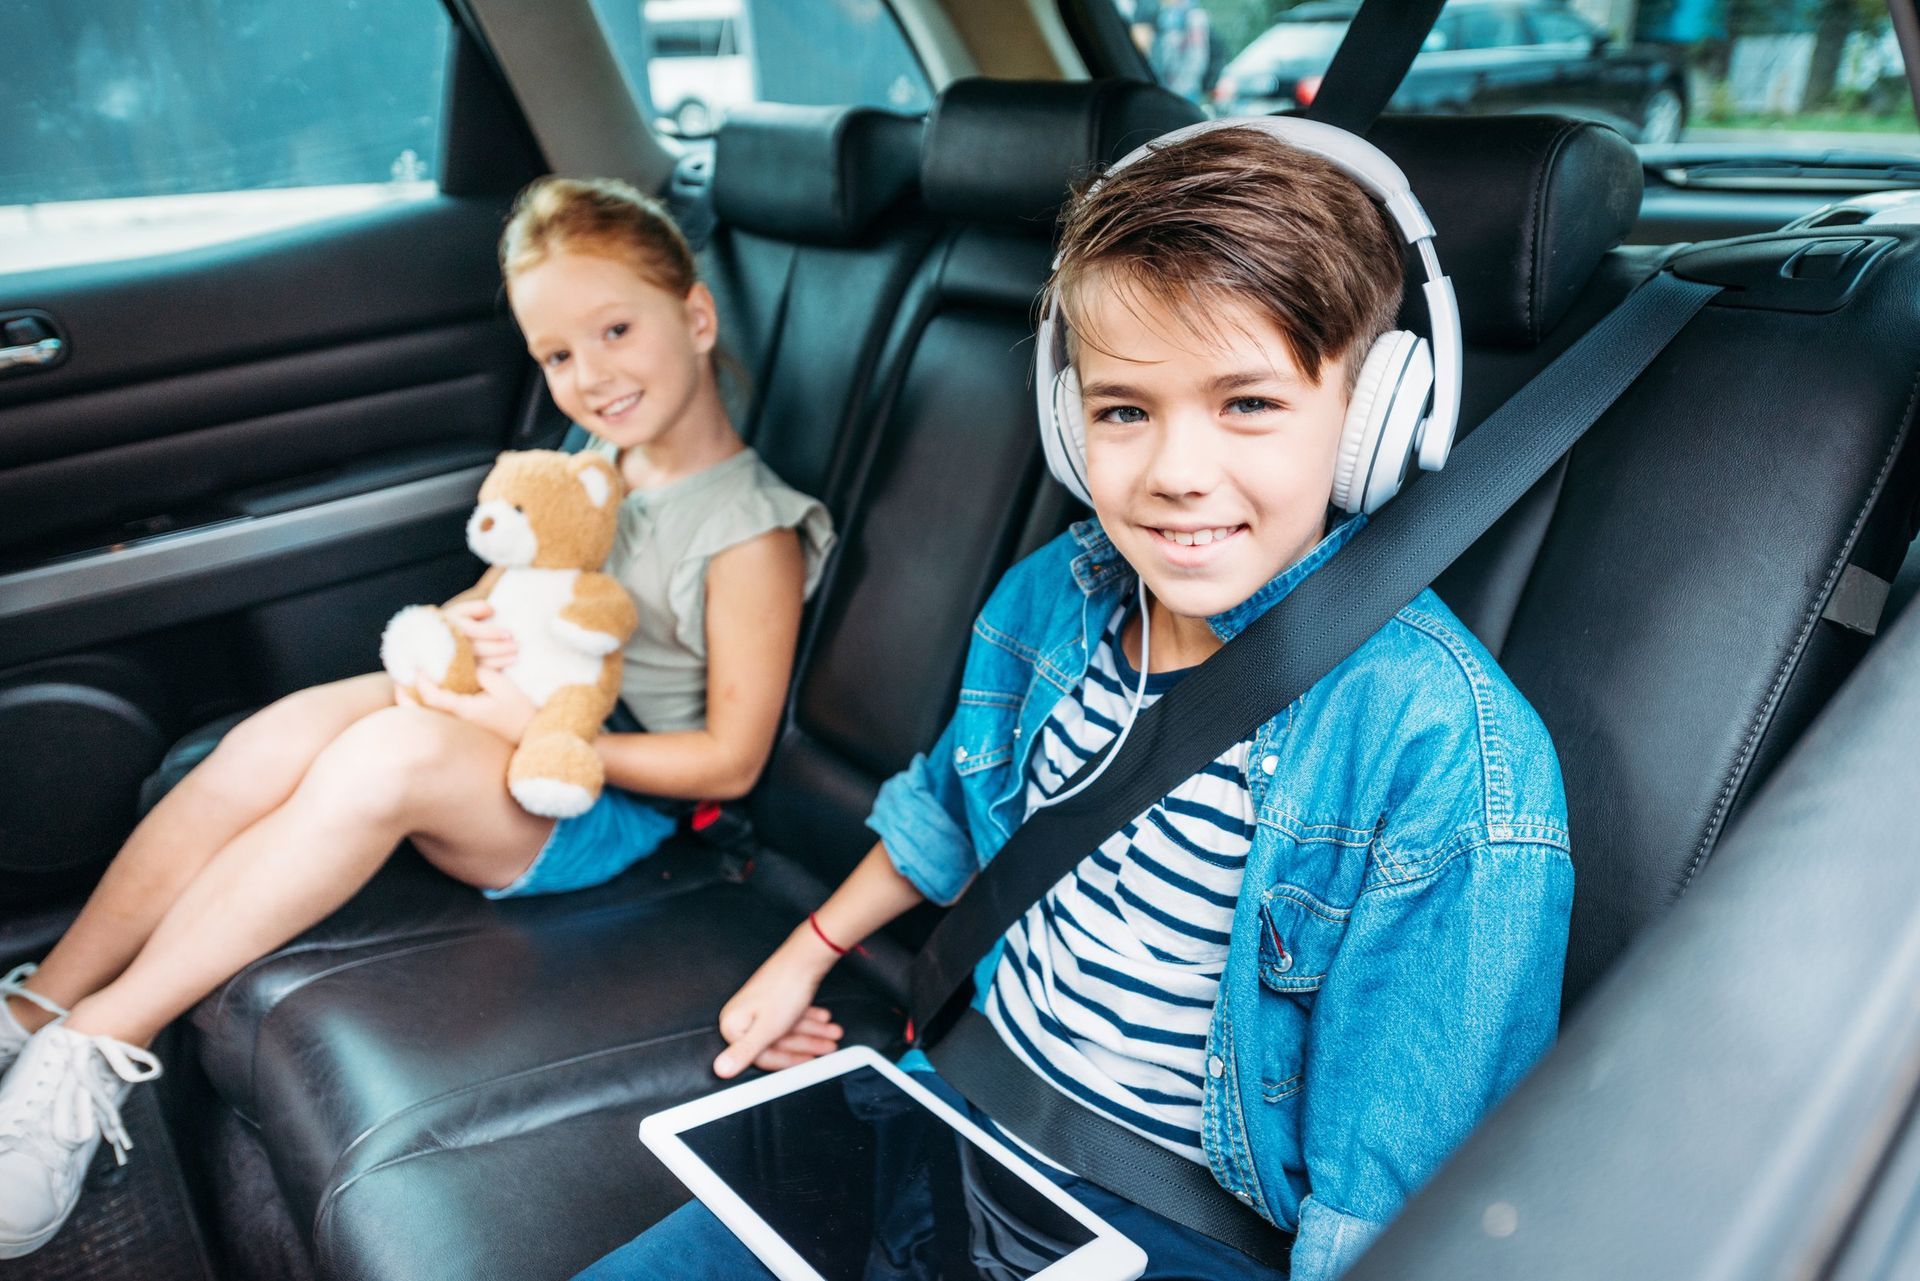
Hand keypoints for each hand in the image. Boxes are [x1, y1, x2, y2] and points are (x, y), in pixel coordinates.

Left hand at [404, 668, 537, 744]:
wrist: (531, 737)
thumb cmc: (519, 713)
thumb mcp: (504, 688)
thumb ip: (481, 673)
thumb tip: (464, 665)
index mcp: (463, 711)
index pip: (431, 695)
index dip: (421, 679)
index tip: (418, 664)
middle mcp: (455, 722)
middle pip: (417, 713)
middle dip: (404, 696)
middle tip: (399, 680)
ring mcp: (458, 728)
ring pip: (424, 716)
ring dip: (412, 702)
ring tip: (407, 687)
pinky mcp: (462, 729)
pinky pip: (435, 718)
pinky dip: (425, 708)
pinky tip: (426, 697)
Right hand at [445, 600, 516, 670]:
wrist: (436, 641)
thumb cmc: (456, 623)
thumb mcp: (462, 611)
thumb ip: (476, 608)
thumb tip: (491, 610)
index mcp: (452, 625)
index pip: (474, 631)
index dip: (491, 633)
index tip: (509, 634)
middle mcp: (452, 643)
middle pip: (478, 648)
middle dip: (499, 648)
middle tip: (516, 646)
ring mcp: (455, 660)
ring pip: (478, 663)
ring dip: (499, 660)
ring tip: (514, 657)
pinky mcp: (459, 672)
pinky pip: (477, 673)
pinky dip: (492, 670)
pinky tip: (505, 666)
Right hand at [713, 931, 846, 1077]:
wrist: (804, 956)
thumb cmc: (785, 988)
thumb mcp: (766, 1029)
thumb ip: (745, 1052)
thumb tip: (719, 1069)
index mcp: (734, 1023)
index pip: (760, 1055)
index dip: (787, 1061)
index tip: (807, 1063)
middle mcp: (744, 1015)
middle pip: (777, 1041)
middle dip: (807, 1044)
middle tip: (829, 1046)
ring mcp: (760, 1006)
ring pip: (788, 1028)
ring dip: (813, 1032)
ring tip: (832, 1033)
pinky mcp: (774, 997)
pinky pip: (791, 1015)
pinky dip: (808, 1019)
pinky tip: (823, 1020)